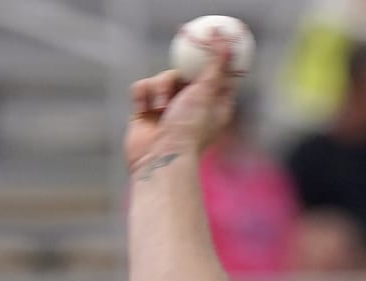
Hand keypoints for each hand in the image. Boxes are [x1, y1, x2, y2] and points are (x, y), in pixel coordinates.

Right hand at [124, 32, 236, 173]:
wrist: (160, 158)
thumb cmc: (189, 128)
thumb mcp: (207, 90)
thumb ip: (216, 63)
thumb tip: (224, 37)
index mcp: (215, 104)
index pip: (217, 75)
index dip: (213, 58)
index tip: (209, 37)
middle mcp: (192, 106)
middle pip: (185, 73)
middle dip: (178, 74)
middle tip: (178, 60)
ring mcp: (168, 110)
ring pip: (160, 79)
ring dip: (159, 87)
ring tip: (162, 108)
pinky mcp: (145, 112)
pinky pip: (141, 88)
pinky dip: (142, 95)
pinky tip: (144, 110)